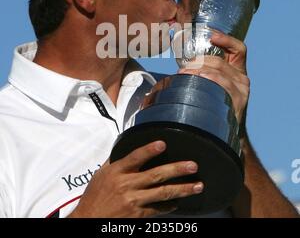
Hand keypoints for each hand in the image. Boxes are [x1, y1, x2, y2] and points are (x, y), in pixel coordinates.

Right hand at [69, 141, 202, 217]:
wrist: (88, 220)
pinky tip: (179, 203)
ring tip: (197, 185)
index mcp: (117, 171)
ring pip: (162, 193)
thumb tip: (125, 146)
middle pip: (156, 175)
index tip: (162, 144)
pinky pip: (157, 209)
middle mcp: (127, 185)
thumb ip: (115, 160)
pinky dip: (169, 206)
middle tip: (192, 166)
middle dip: (177, 170)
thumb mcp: (101, 174)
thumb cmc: (94, 196)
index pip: (135, 157)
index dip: (149, 150)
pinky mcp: (138, 215)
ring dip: (182, 189)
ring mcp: (133, 201)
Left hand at [178, 31, 249, 123]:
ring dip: (198, 69)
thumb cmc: (214, 106)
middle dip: (197, 60)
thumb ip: (204, 73)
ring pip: (218, 70)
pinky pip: (223, 83)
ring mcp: (241, 89)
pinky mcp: (238, 100)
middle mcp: (242, 78)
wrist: (225, 134)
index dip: (226, 39)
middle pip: (219, 60)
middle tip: (182, 68)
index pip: (238, 49)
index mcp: (236, 70)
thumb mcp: (213, 86)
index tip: (211, 36)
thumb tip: (176, 65)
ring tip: (183, 74)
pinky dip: (210, 78)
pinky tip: (199, 79)